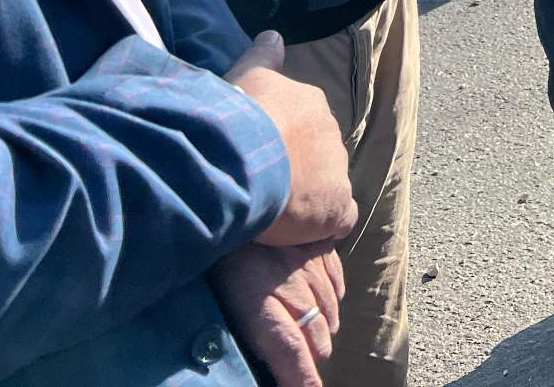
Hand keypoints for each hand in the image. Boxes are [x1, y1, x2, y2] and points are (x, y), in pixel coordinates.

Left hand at [211, 240, 345, 386]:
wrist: (246, 185)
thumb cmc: (219, 245)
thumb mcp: (223, 286)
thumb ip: (247, 316)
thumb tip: (260, 340)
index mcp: (265, 306)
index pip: (291, 353)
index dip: (303, 378)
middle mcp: (294, 290)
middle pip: (316, 334)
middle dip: (315, 357)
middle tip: (310, 372)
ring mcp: (309, 266)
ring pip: (329, 307)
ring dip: (326, 329)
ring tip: (322, 343)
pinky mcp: (317, 244)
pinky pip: (334, 277)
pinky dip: (334, 296)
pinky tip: (332, 302)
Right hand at [225, 31, 357, 245]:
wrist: (244, 154)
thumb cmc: (239, 114)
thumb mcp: (247, 75)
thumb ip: (263, 57)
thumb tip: (274, 34)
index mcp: (310, 103)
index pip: (302, 125)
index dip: (282, 143)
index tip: (261, 156)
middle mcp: (331, 133)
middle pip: (316, 156)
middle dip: (295, 170)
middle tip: (263, 186)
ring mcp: (336, 170)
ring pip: (326, 187)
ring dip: (306, 199)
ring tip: (274, 212)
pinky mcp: (336, 205)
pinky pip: (339, 218)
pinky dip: (322, 225)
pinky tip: (298, 232)